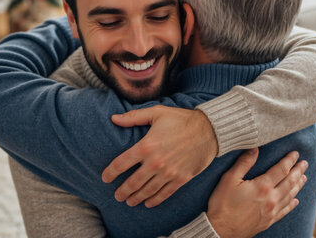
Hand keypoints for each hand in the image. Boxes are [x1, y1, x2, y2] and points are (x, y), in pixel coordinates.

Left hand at [101, 106, 217, 207]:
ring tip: (129, 201)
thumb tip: (113, 118)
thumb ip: (133, 117)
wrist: (210, 130)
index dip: (110, 173)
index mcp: (146, 146)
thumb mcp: (156, 113)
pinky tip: (148, 203)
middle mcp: (155, 162)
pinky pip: (164, 194)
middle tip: (116, 196)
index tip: (105, 178)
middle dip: (122, 191)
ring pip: (147, 191)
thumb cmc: (182, 119)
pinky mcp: (181, 179)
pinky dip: (154, 200)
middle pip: (132, 182)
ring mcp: (168, 173)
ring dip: (136, 198)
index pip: (121, 163)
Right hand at [207, 149, 307, 237]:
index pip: (281, 170)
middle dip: (298, 171)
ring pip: (290, 196)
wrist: (220, 230)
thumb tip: (254, 149)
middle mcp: (271, 199)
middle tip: (305, 164)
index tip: (296, 154)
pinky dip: (292, 204)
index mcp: (262, 186)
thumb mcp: (229, 179)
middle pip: (289, 182)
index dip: (289, 160)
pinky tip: (296, 201)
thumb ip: (243, 163)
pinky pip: (285, 211)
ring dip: (298, 186)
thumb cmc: (222, 204)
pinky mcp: (268, 221)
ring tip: (304, 178)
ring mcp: (271, 211)